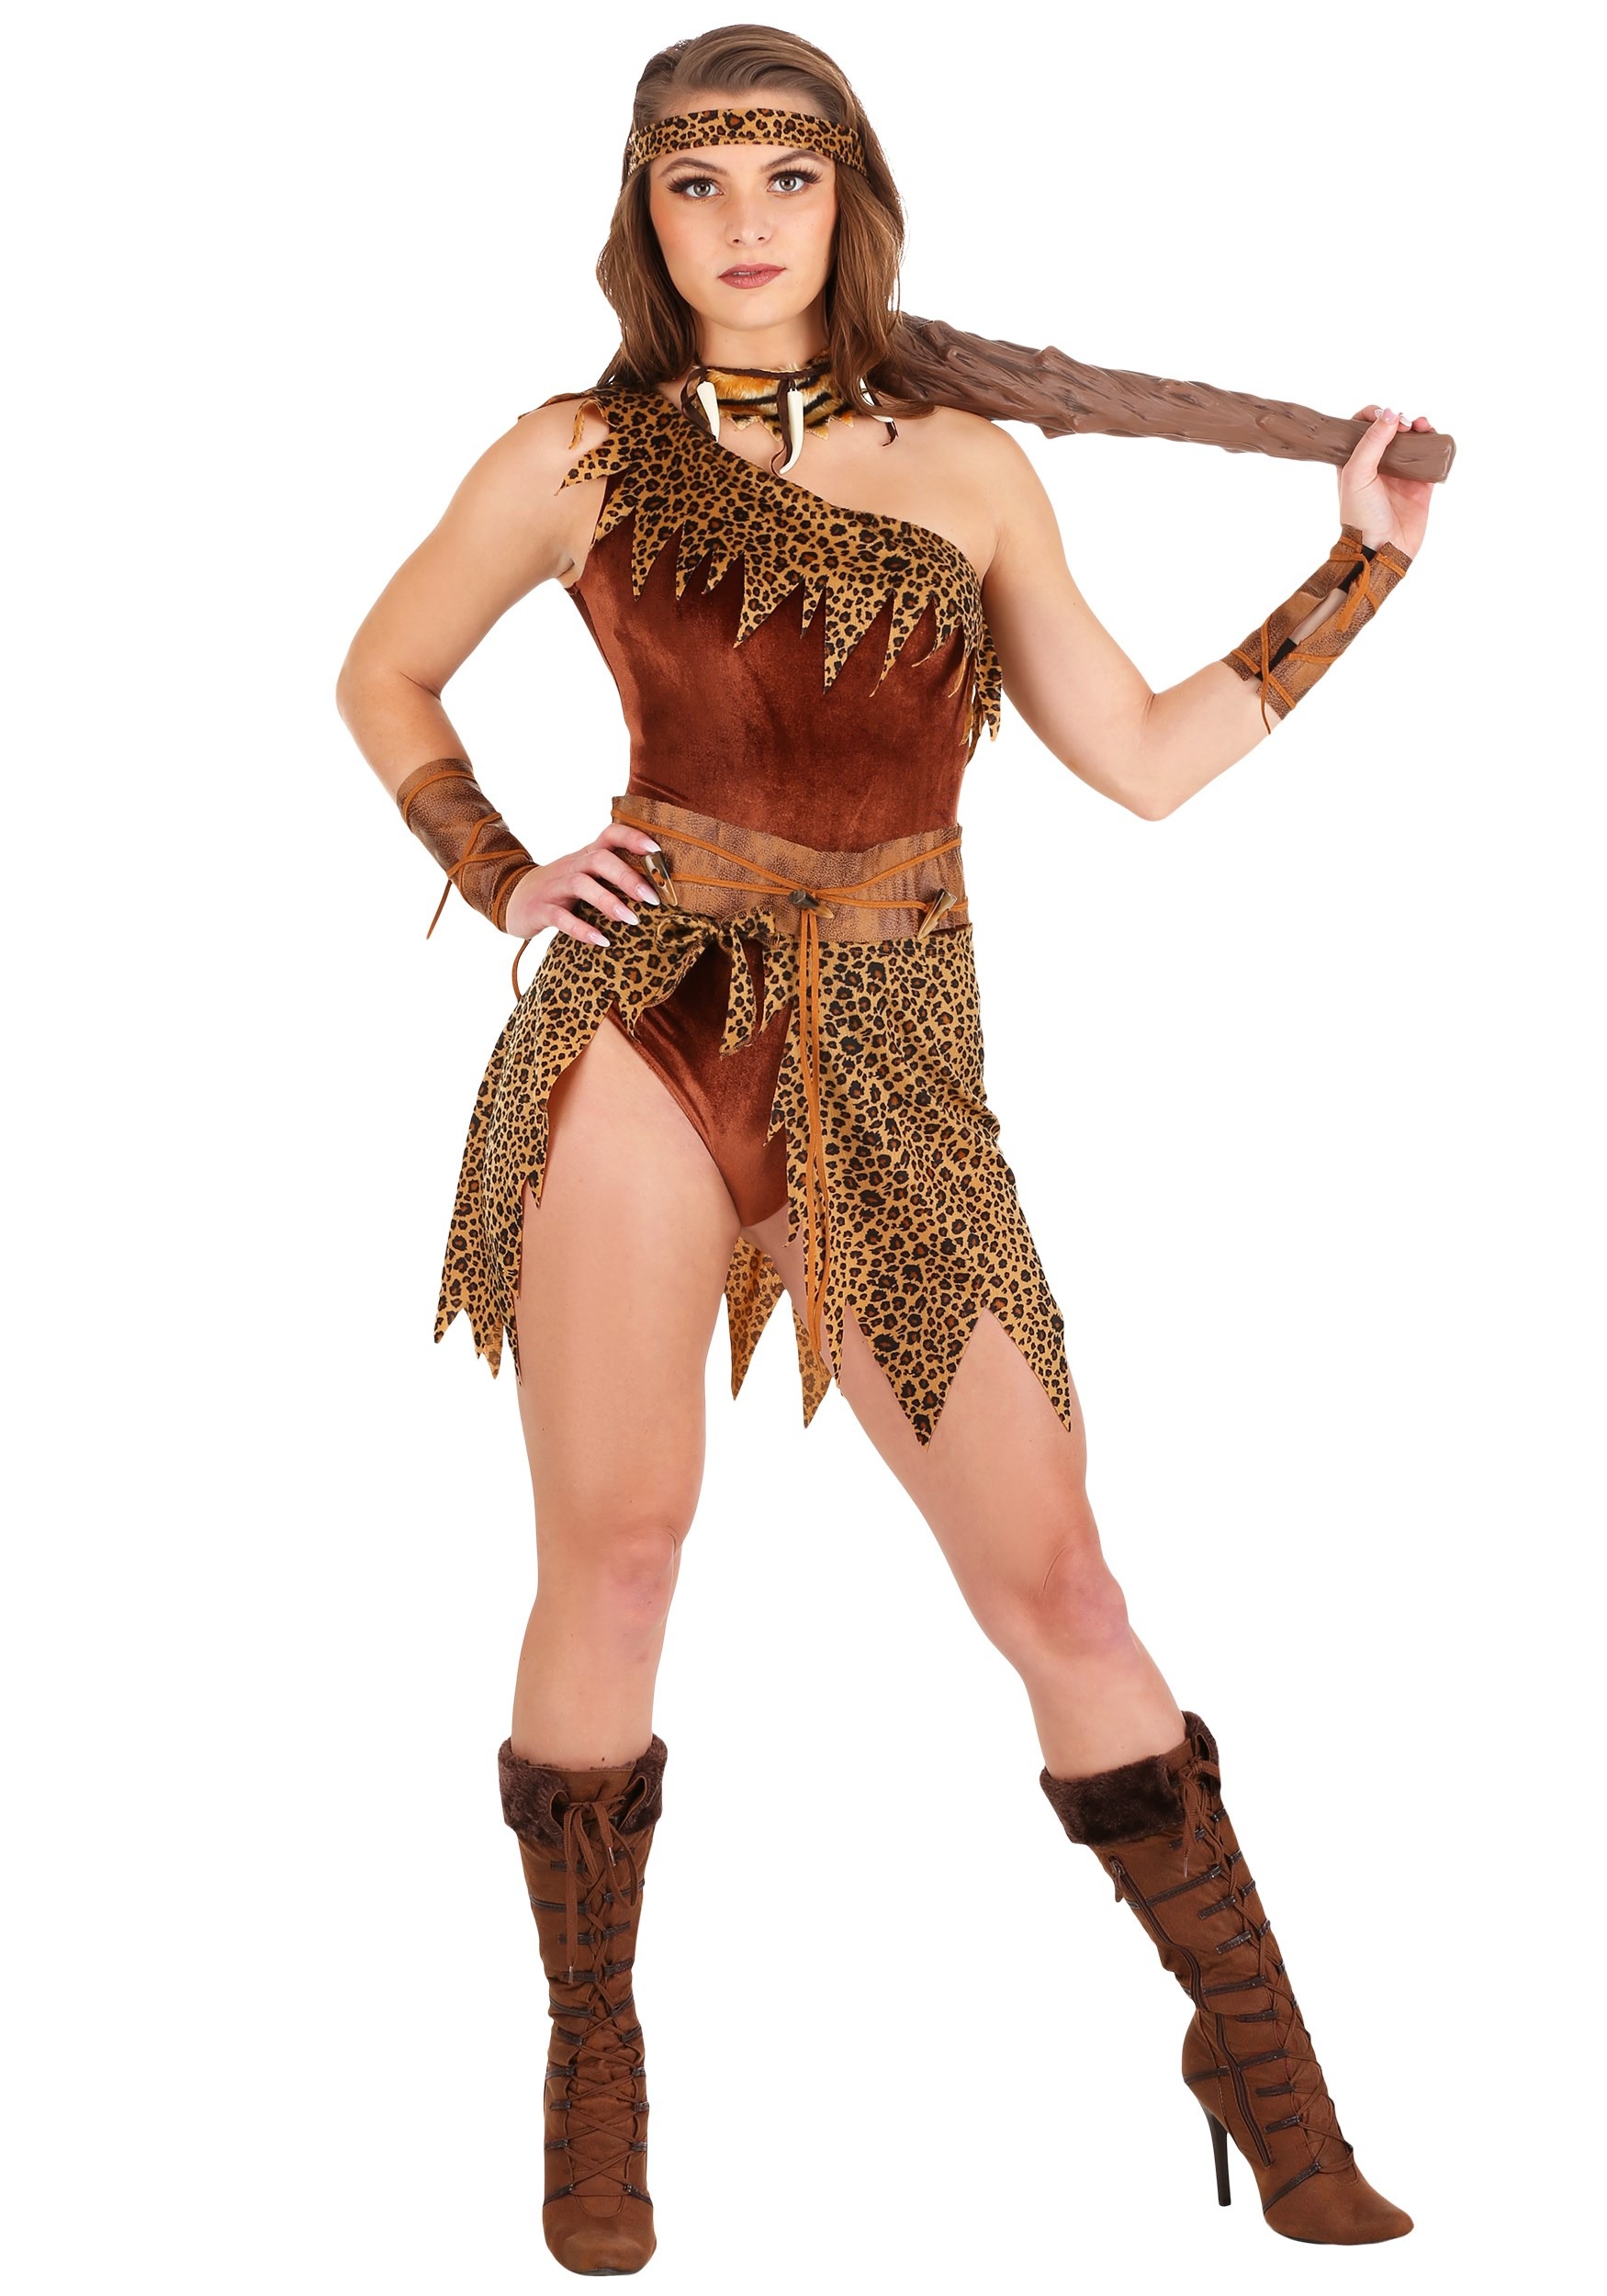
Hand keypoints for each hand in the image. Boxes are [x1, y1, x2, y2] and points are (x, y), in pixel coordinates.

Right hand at [503, 821, 662, 947]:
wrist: (511, 898)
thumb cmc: (561, 888)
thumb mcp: (585, 874)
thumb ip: (613, 874)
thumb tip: (658, 885)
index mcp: (585, 856)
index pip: (610, 834)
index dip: (632, 837)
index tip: (656, 849)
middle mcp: (571, 867)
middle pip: (600, 859)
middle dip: (628, 877)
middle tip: (653, 898)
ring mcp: (554, 887)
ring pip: (581, 884)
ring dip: (609, 901)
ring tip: (632, 920)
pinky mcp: (540, 910)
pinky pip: (560, 918)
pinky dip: (582, 929)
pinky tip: (602, 941)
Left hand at [1339, 405, 1437, 557]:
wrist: (1381, 549)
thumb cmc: (1361, 516)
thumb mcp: (1356, 474)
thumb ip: (1371, 442)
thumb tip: (1391, 413)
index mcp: (1355, 463)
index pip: (1361, 429)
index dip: (1372, 416)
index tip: (1383, 415)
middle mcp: (1378, 467)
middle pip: (1391, 431)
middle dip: (1399, 420)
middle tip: (1405, 424)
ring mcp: (1401, 475)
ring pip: (1412, 442)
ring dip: (1419, 428)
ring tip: (1422, 426)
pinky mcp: (1421, 486)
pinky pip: (1431, 459)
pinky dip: (1435, 444)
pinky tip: (1433, 437)